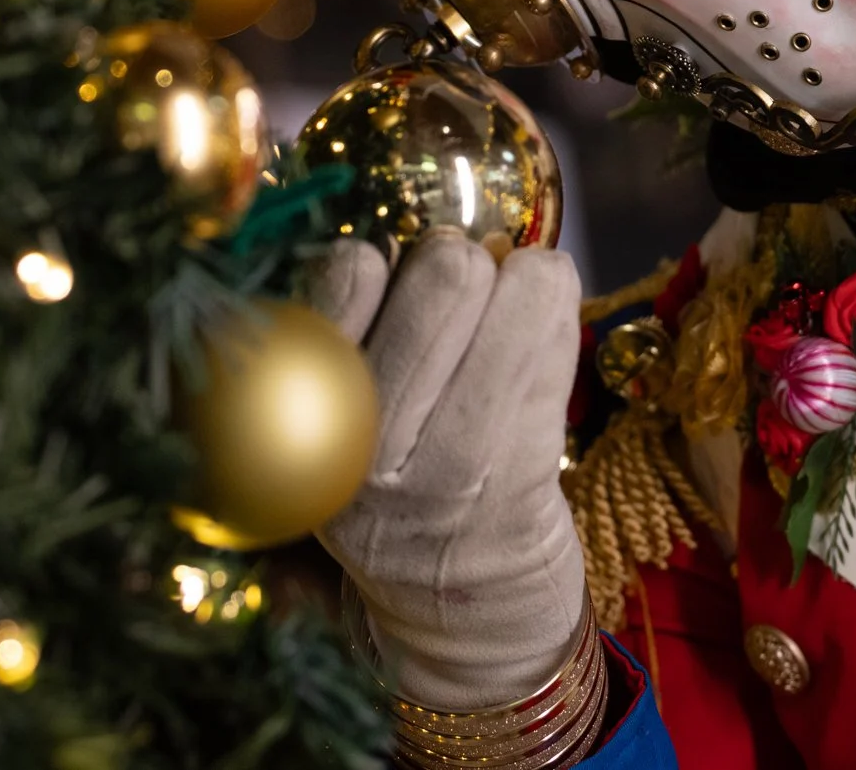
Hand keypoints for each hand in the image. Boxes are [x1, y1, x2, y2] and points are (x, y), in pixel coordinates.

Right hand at [311, 229, 586, 709]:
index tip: (397, 286)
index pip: (343, 273)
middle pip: (444, 272)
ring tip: (515, 312)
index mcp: (299, 419)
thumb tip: (430, 230)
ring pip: (510, 292)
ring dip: (526, 280)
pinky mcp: (514, 479)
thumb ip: (357, 333)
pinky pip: (555, 340)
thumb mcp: (347, 425)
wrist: (467, 624)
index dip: (389, 259)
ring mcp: (441, 468)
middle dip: (467, 260)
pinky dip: (556, 316)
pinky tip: (545, 333)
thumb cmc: (410, 494)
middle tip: (469, 296)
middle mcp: (357, 448)